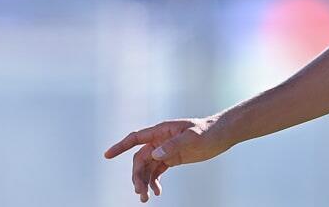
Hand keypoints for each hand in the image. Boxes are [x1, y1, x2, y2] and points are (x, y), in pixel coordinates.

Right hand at [103, 116, 227, 201]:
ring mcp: (165, 150)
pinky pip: (157, 172)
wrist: (222, 136)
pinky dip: (154, 182)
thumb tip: (155, 155)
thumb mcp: (192, 137)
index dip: (120, 146)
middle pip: (139, 159)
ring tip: (146, 198)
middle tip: (140, 193)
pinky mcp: (172, 159)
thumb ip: (173, 145)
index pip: (136, 138)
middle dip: (137, 176)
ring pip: (147, 168)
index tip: (107, 155)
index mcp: (162, 131)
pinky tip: (157, 192)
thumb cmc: (207, 132)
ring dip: (144, 182)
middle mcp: (160, 140)